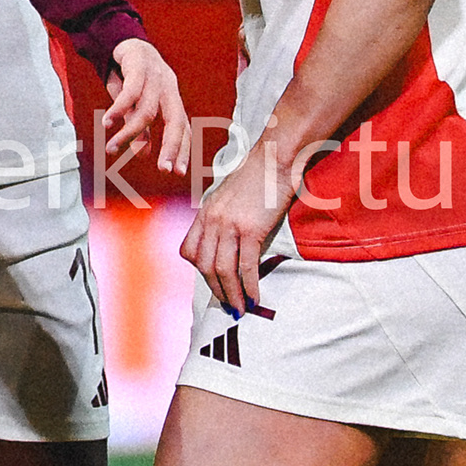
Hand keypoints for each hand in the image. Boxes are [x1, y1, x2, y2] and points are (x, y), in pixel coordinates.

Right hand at [97, 36, 191, 186]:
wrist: (121, 39)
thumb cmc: (130, 76)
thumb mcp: (135, 105)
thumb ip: (141, 128)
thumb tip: (144, 155)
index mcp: (171, 99)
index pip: (183, 128)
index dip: (182, 150)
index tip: (178, 172)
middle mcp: (168, 89)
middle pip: (175, 121)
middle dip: (172, 146)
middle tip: (164, 169)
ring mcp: (156, 77)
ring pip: (147, 111)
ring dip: (129, 133)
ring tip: (110, 149)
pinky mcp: (139, 66)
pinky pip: (131, 93)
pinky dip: (119, 109)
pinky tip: (107, 123)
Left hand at [178, 137, 302, 317]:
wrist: (276, 156)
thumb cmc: (260, 174)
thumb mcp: (230, 194)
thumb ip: (224, 215)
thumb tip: (230, 238)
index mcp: (206, 212)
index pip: (189, 250)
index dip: (199, 271)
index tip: (214, 282)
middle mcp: (212, 220)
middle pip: (205, 266)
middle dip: (216, 290)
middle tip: (229, 306)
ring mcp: (229, 225)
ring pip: (223, 271)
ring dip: (231, 294)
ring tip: (240, 309)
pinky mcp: (250, 229)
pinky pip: (245, 266)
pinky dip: (249, 286)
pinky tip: (254, 297)